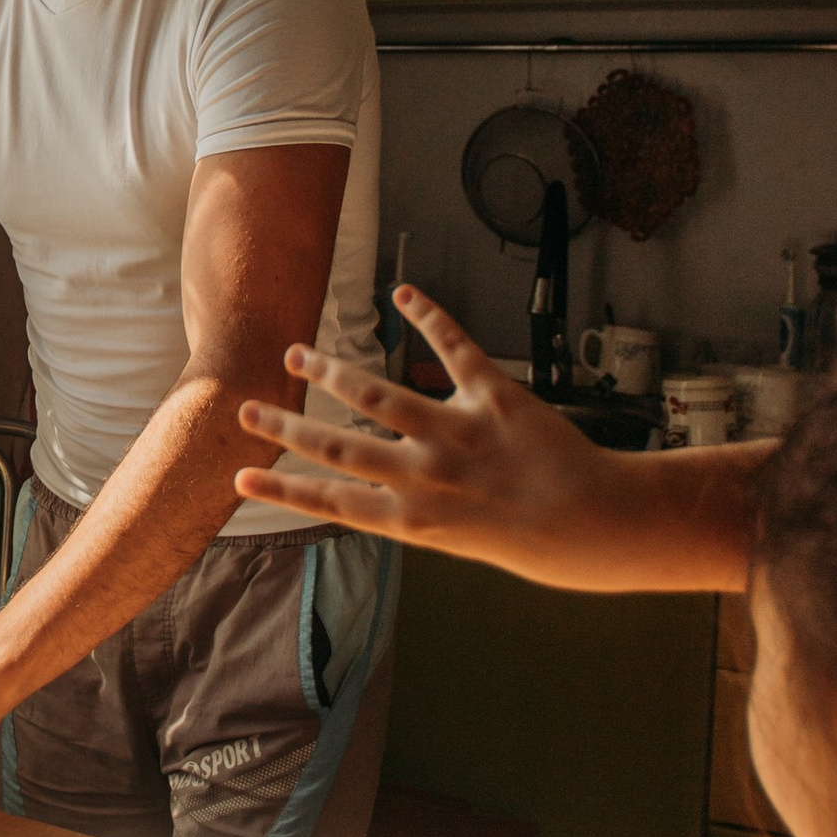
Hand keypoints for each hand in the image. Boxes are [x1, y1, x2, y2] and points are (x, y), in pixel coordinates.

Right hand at [234, 285, 664, 583]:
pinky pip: (456, 350)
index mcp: (415, 520)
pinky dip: (430, 317)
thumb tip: (370, 490)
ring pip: (379, 395)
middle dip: (287, 425)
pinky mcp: (495, 399)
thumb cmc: (531, 541)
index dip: (283, 488)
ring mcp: (458, 435)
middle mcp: (426, 477)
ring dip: (332, 371)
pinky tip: (404, 294)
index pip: (332, 501)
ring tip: (298, 353)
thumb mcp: (459, 540)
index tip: (240, 474)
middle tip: (246, 407)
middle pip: (340, 445)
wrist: (595, 525)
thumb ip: (412, 512)